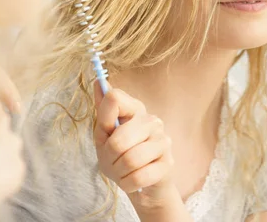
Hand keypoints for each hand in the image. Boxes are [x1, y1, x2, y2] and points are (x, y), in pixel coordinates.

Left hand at [93, 84, 178, 211]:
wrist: (140, 186)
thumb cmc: (119, 156)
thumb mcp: (104, 134)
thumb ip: (103, 109)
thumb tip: (97, 81)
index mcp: (135, 108)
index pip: (114, 98)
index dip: (103, 119)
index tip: (106, 131)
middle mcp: (152, 121)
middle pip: (119, 138)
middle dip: (109, 157)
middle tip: (112, 162)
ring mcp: (163, 141)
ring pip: (129, 159)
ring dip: (119, 173)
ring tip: (122, 172)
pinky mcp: (168, 163)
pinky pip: (139, 176)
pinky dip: (128, 183)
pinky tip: (132, 181)